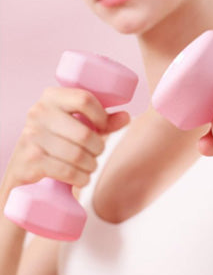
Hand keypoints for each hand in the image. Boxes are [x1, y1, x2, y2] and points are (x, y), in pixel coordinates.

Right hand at [2, 87, 129, 191]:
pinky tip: (82, 178)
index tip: (103, 128)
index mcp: (52, 97)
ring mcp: (32, 136)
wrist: (24, 166)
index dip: (101, 116)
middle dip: (98, 149)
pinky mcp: (30, 160)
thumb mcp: (78, 124)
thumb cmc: (58, 139)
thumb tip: (126, 117)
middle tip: (98, 153)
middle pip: (84, 133)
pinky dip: (80, 177)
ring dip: (90, 165)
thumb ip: (103, 120)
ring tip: (90, 167)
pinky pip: (65, 170)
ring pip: (76, 155)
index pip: (85, 99)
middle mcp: (38, 112)